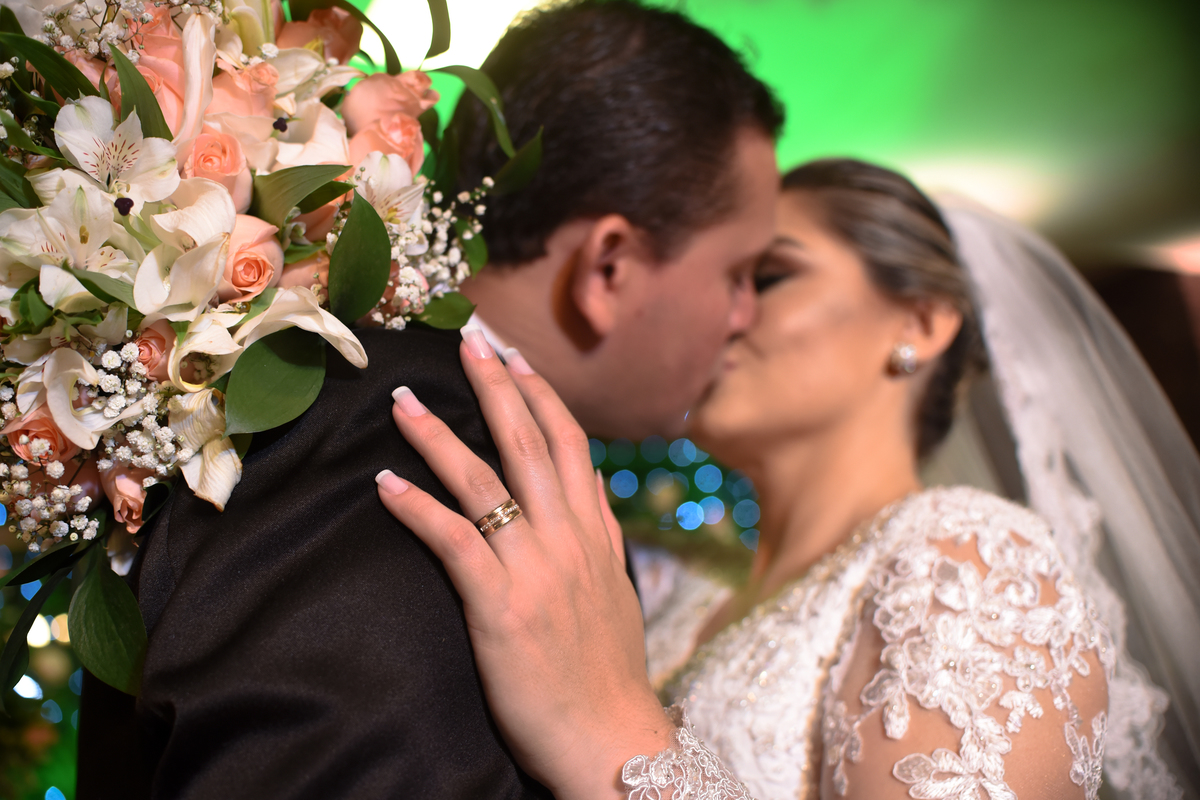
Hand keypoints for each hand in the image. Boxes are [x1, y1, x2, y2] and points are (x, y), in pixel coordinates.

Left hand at [375, 328, 672, 799]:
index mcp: (594, 534)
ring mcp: (537, 570)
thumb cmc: (607, 670)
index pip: (569, 445)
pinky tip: (385, 482)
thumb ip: (599, 531)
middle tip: (467, 342)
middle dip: (495, 387)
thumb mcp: (615, 590)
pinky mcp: (501, 606)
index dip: (541, 396)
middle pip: (528, 444)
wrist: (611, 737)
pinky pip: (454, 541)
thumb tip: (587, 481)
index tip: (517, 360)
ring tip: (402, 401)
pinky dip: (418, 506)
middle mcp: (569, 539)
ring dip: (440, 435)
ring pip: (485, 482)